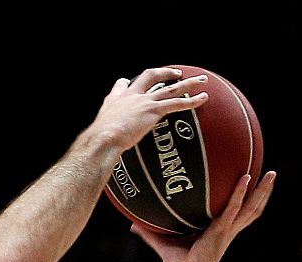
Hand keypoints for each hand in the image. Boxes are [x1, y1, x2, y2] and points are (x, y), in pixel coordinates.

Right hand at [92, 68, 211, 153]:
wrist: (103, 139)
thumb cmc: (98, 141)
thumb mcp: (97, 133)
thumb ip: (102, 135)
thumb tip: (99, 148)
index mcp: (117, 100)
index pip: (122, 85)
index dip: (127, 83)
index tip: (129, 81)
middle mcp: (132, 96)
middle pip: (150, 76)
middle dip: (164, 73)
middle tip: (176, 73)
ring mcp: (144, 102)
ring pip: (171, 88)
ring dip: (188, 83)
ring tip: (202, 80)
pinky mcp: (153, 111)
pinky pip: (177, 103)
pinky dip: (192, 101)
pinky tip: (203, 99)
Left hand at [133, 171, 276, 261]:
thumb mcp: (163, 243)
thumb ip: (149, 233)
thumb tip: (132, 225)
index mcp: (221, 232)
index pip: (239, 214)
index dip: (247, 201)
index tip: (251, 186)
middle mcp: (229, 230)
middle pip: (253, 209)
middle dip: (263, 193)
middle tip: (271, 175)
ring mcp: (228, 230)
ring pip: (251, 207)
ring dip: (263, 191)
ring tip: (272, 174)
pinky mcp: (222, 230)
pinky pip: (234, 207)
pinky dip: (240, 193)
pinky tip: (245, 177)